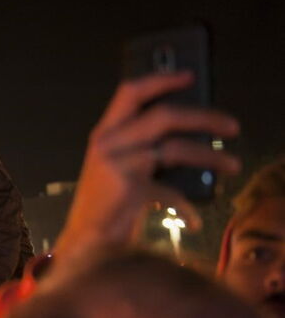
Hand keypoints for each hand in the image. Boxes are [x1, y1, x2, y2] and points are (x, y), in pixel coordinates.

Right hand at [56, 71, 239, 260]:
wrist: (85, 241)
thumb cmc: (106, 206)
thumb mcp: (118, 168)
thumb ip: (141, 148)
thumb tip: (187, 136)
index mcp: (104, 133)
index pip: (130, 92)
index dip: (160, 79)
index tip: (190, 77)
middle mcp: (108, 142)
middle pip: (163, 115)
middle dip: (204, 117)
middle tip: (233, 126)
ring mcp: (117, 163)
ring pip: (174, 148)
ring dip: (209, 156)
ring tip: (233, 165)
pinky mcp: (127, 187)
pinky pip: (169, 190)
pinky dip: (186, 206)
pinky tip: (195, 220)